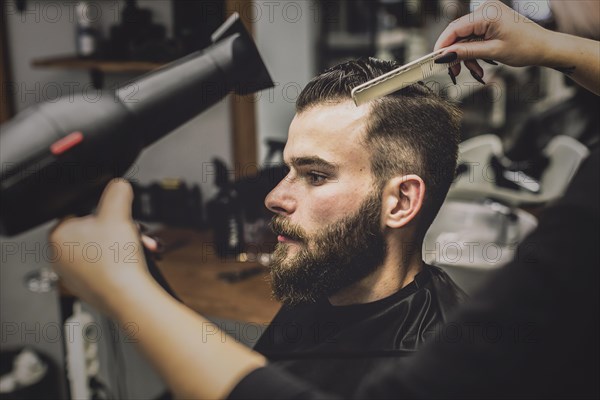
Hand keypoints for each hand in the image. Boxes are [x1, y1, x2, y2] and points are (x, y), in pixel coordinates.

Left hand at [50, 179, 150, 313]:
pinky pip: (104, 269)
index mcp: (58, 235)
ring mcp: (72, 275)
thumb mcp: (118, 213)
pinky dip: (119, 264)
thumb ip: (117, 192)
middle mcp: (59, 257)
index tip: (116, 217)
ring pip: (100, 251)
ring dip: (121, 246)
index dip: (102, 213)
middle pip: (92, 233)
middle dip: (116, 231)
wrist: (126, 295)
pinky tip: (132, 263)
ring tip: (136, 247)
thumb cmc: (115, 261)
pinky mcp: (87, 289)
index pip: (78, 213)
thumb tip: (119, 185)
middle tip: (130, 232)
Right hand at [435, 0, 549, 79]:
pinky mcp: (489, 21)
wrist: (545, 47)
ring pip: (464, 38)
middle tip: (454, 72)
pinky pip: (473, 37)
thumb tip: (444, 56)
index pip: (454, 28)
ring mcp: (487, 14)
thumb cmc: (526, 47)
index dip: (442, 46)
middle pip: (458, 34)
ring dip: (465, 56)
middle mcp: (485, 9)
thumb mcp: (492, 52)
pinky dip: (473, 51)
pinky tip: (479, 65)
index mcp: (487, 13)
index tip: (435, 61)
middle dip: (455, 54)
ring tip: (475, 72)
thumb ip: (466, 52)